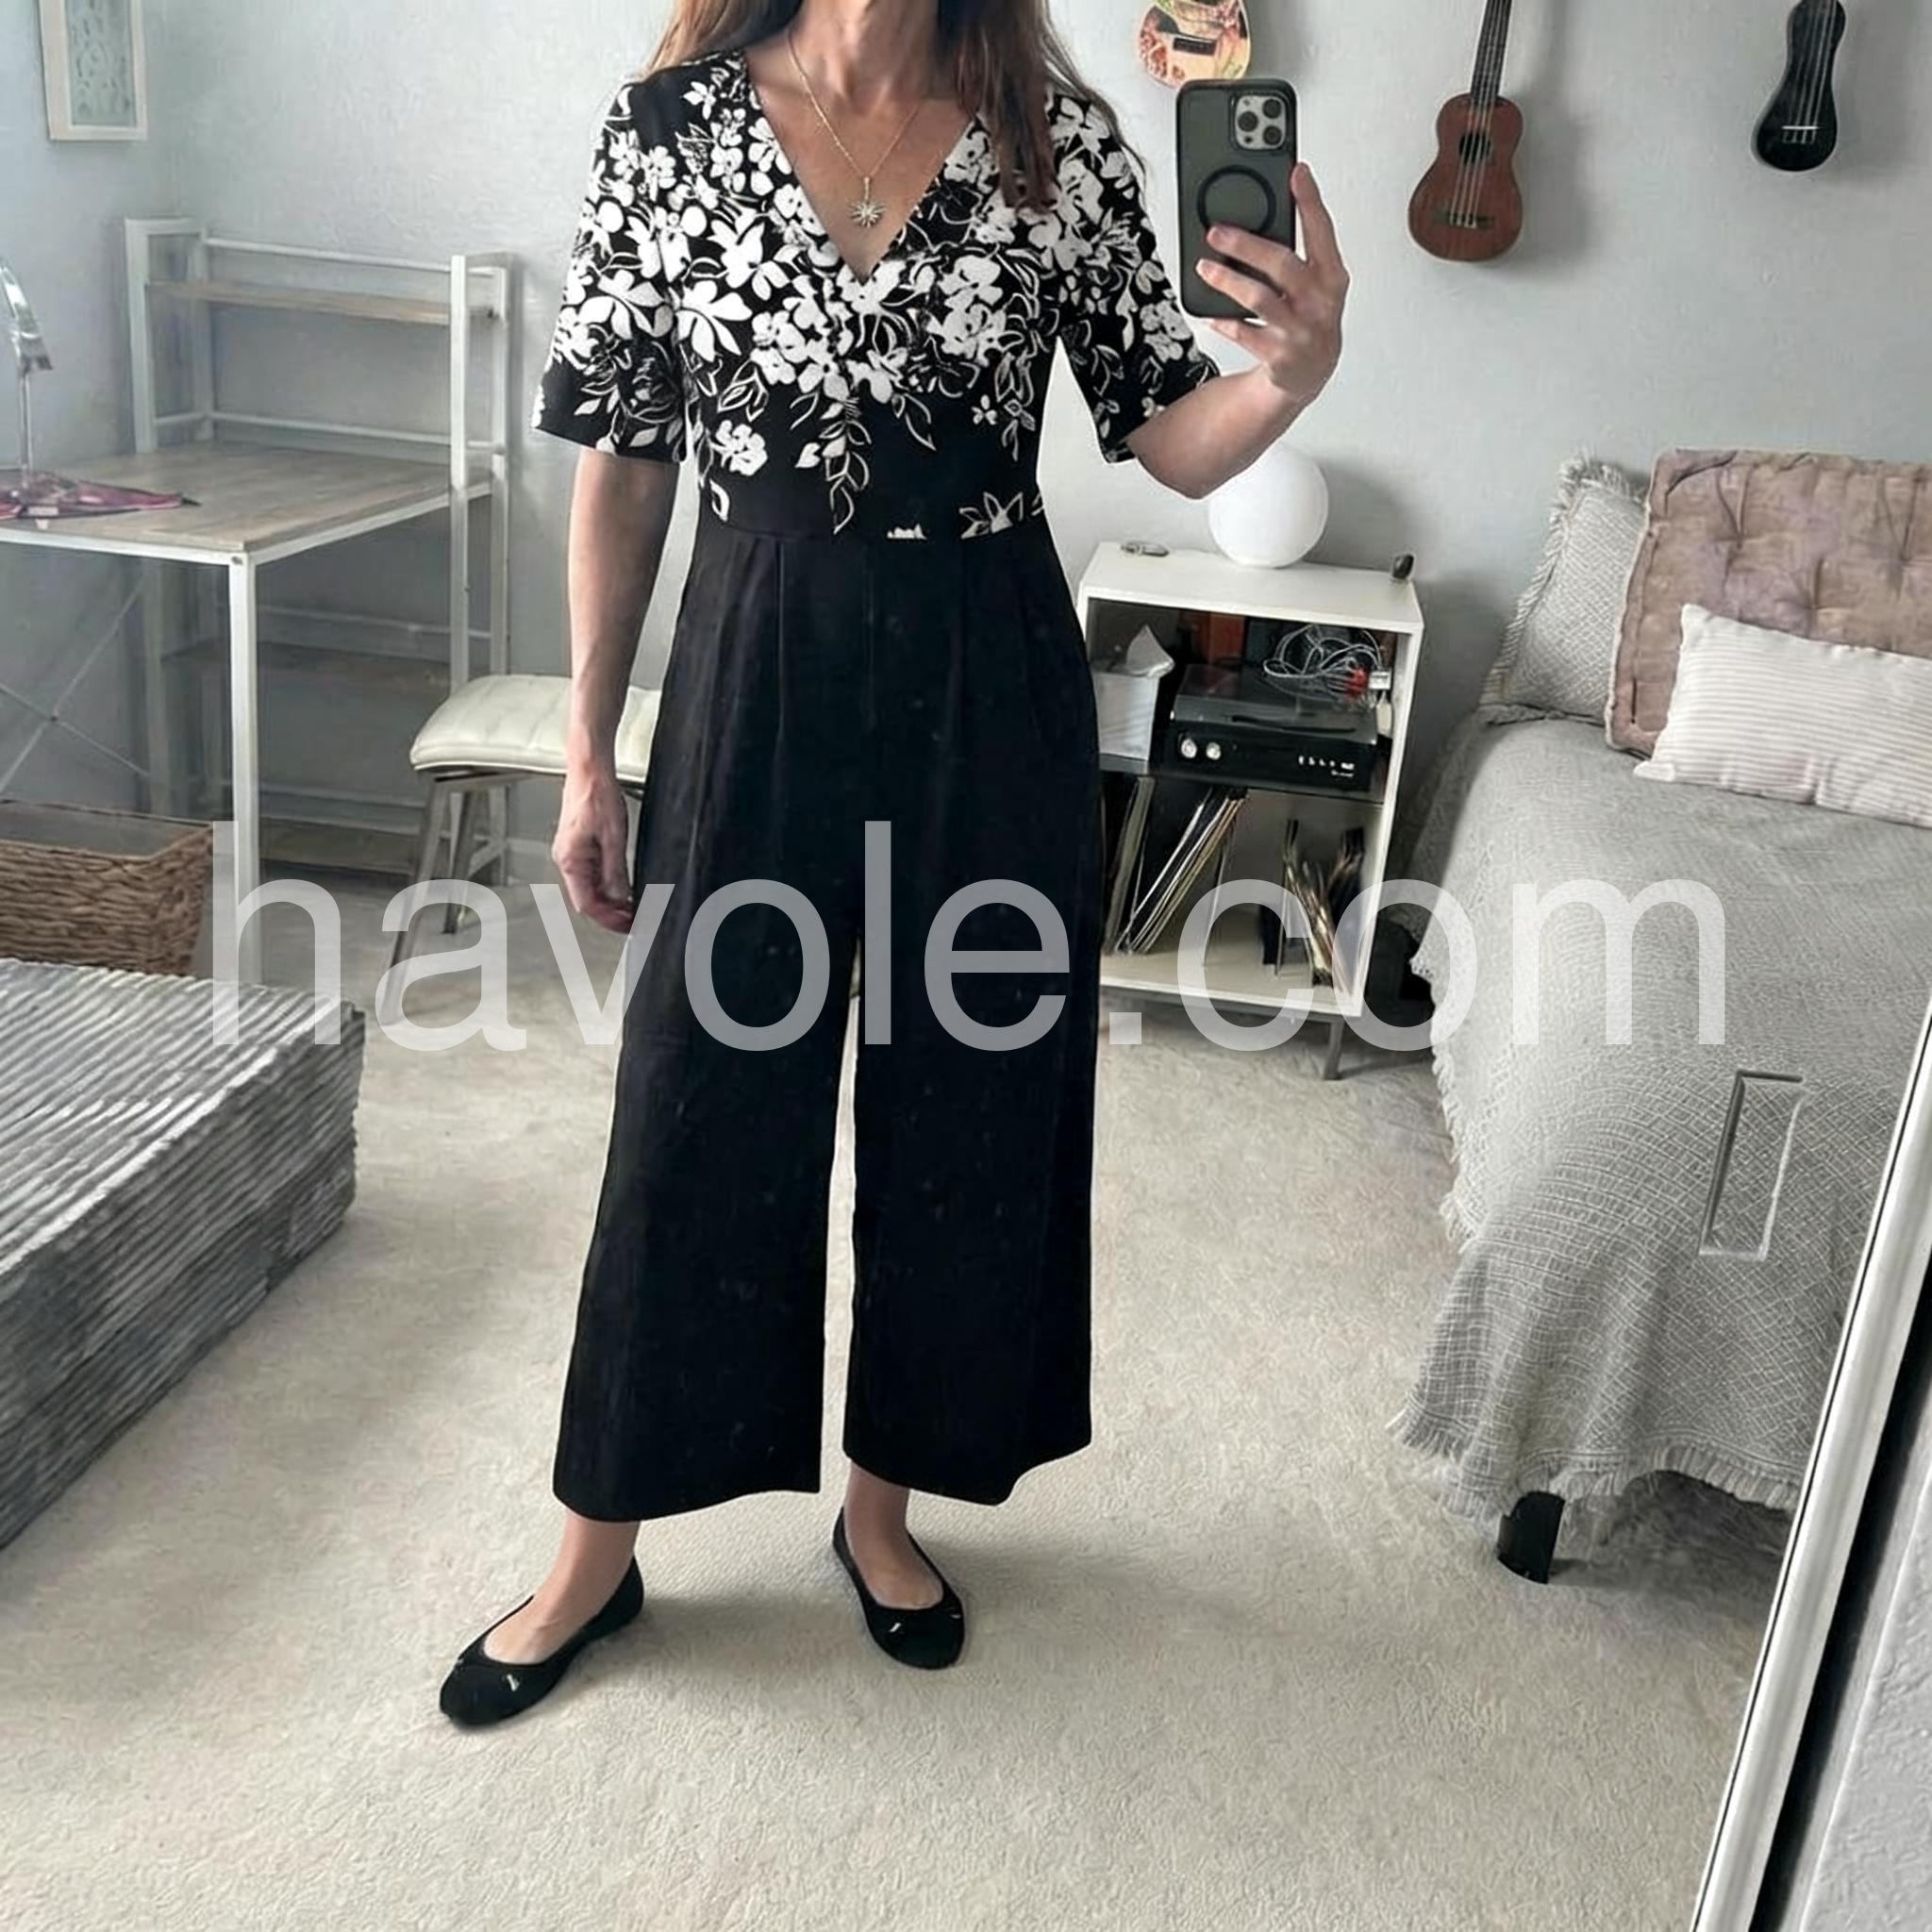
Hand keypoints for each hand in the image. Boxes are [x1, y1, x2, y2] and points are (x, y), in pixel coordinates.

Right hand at [553, 763, 634, 933]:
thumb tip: (619, 897)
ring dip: (611, 900)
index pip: (587, 903)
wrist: (589, 769)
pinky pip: (593, 873)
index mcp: (569, 860)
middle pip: (588, 898)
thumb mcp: (613, 837)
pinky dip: (609, 884)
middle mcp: (567, 859)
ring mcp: (572, 853)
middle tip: (636, 919)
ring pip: (591, 888)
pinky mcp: (580, 846)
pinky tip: (624, 886)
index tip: (629, 925)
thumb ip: (615, 871)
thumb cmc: (595, 794)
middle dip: (611, 913)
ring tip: (633, 906)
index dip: (609, 919)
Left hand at [1197, 162, 1348, 407]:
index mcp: (1331, 276)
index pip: (1322, 231)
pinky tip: (1210, 311)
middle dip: (1246, 245)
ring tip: (1204, 267)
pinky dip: (1224, 320)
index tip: (1297, 172)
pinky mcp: (1279, 356)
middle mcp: (1320, 302)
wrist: (1310, 374)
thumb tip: (1257, 216)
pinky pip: (1244, 333)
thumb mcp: (1314, 282)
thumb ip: (1297, 251)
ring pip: (1259, 299)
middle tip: (1216, 231)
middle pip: (1282, 264)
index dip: (1310, 200)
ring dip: (1228, 280)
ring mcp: (1299, 331)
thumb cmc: (1308, 316)